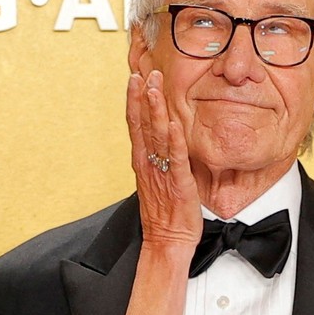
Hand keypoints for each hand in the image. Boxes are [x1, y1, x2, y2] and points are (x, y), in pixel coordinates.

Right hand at [126, 70, 201, 247]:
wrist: (166, 242)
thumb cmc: (165, 215)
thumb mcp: (159, 181)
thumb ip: (160, 159)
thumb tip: (167, 139)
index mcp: (143, 162)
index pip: (136, 125)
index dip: (135, 101)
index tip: (136, 79)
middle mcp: (148, 164)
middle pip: (142, 124)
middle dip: (142, 96)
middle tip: (144, 72)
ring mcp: (161, 172)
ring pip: (156, 135)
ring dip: (155, 109)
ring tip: (154, 86)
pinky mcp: (178, 183)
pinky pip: (175, 157)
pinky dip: (174, 140)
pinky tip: (173, 123)